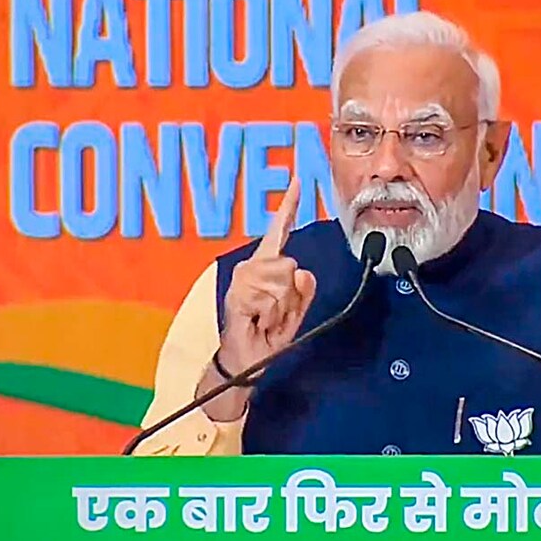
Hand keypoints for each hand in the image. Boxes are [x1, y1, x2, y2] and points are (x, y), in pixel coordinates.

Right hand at [219, 178, 317, 373]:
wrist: (248, 360)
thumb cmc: (268, 333)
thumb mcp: (296, 310)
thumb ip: (304, 289)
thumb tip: (299, 272)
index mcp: (268, 264)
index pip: (279, 230)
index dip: (288, 205)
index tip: (296, 181)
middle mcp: (252, 266)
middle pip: (289, 265)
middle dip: (291, 296)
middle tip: (276, 313)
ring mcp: (242, 280)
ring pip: (281, 283)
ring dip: (281, 308)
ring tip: (267, 318)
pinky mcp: (236, 296)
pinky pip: (268, 299)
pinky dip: (270, 316)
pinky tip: (258, 321)